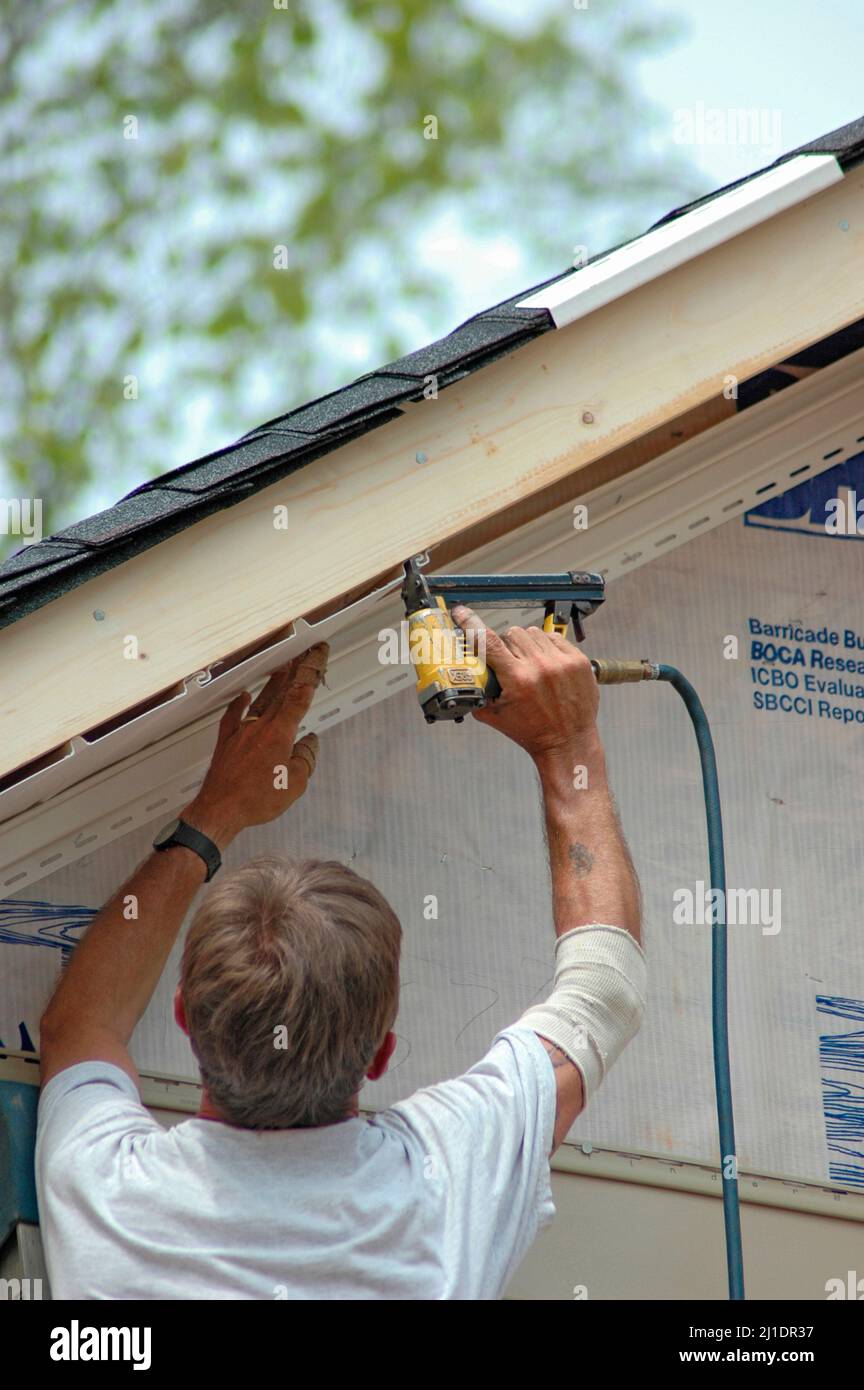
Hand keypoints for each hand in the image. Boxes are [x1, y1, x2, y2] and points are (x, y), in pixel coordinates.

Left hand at [184, 642, 328, 842]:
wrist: (221, 808)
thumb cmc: (256, 799)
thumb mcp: (295, 784)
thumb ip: (306, 759)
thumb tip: (310, 744)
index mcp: (280, 734)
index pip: (299, 698)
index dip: (309, 677)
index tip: (316, 659)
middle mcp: (260, 727)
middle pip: (281, 694)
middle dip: (295, 674)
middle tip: (304, 657)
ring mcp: (241, 732)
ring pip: (260, 701)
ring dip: (272, 684)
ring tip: (282, 671)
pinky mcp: (226, 742)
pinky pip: (233, 716)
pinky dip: (239, 704)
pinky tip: (244, 696)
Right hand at [451, 606, 598, 759]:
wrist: (568, 743)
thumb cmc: (534, 732)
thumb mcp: (495, 716)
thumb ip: (477, 693)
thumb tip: (464, 674)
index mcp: (517, 679)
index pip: (487, 641)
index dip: (470, 623)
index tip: (462, 613)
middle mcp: (540, 667)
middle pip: (511, 634)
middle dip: (505, 646)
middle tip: (508, 663)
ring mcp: (561, 662)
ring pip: (532, 632)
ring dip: (526, 644)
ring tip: (528, 664)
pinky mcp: (578, 660)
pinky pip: (554, 637)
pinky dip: (546, 646)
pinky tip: (545, 663)